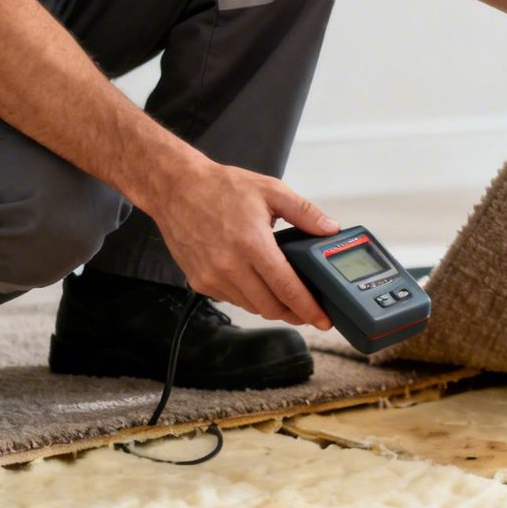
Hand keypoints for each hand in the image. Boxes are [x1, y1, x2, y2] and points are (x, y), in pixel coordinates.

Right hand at [144, 160, 337, 328]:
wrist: (175, 188)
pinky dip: (249, 297)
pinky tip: (257, 283)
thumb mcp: (271, 191)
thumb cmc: (220, 187)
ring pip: (252, 307)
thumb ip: (305, 213)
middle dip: (295, 313)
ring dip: (272, 306)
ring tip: (287, 295)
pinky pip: (232, 299)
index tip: (323, 320)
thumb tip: (330, 229)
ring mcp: (212, 277)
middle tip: (310, 309)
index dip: (309, 309)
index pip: (287, 288)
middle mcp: (230, 266)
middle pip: (271, 307)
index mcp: (252, 244)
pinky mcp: (199, 282)